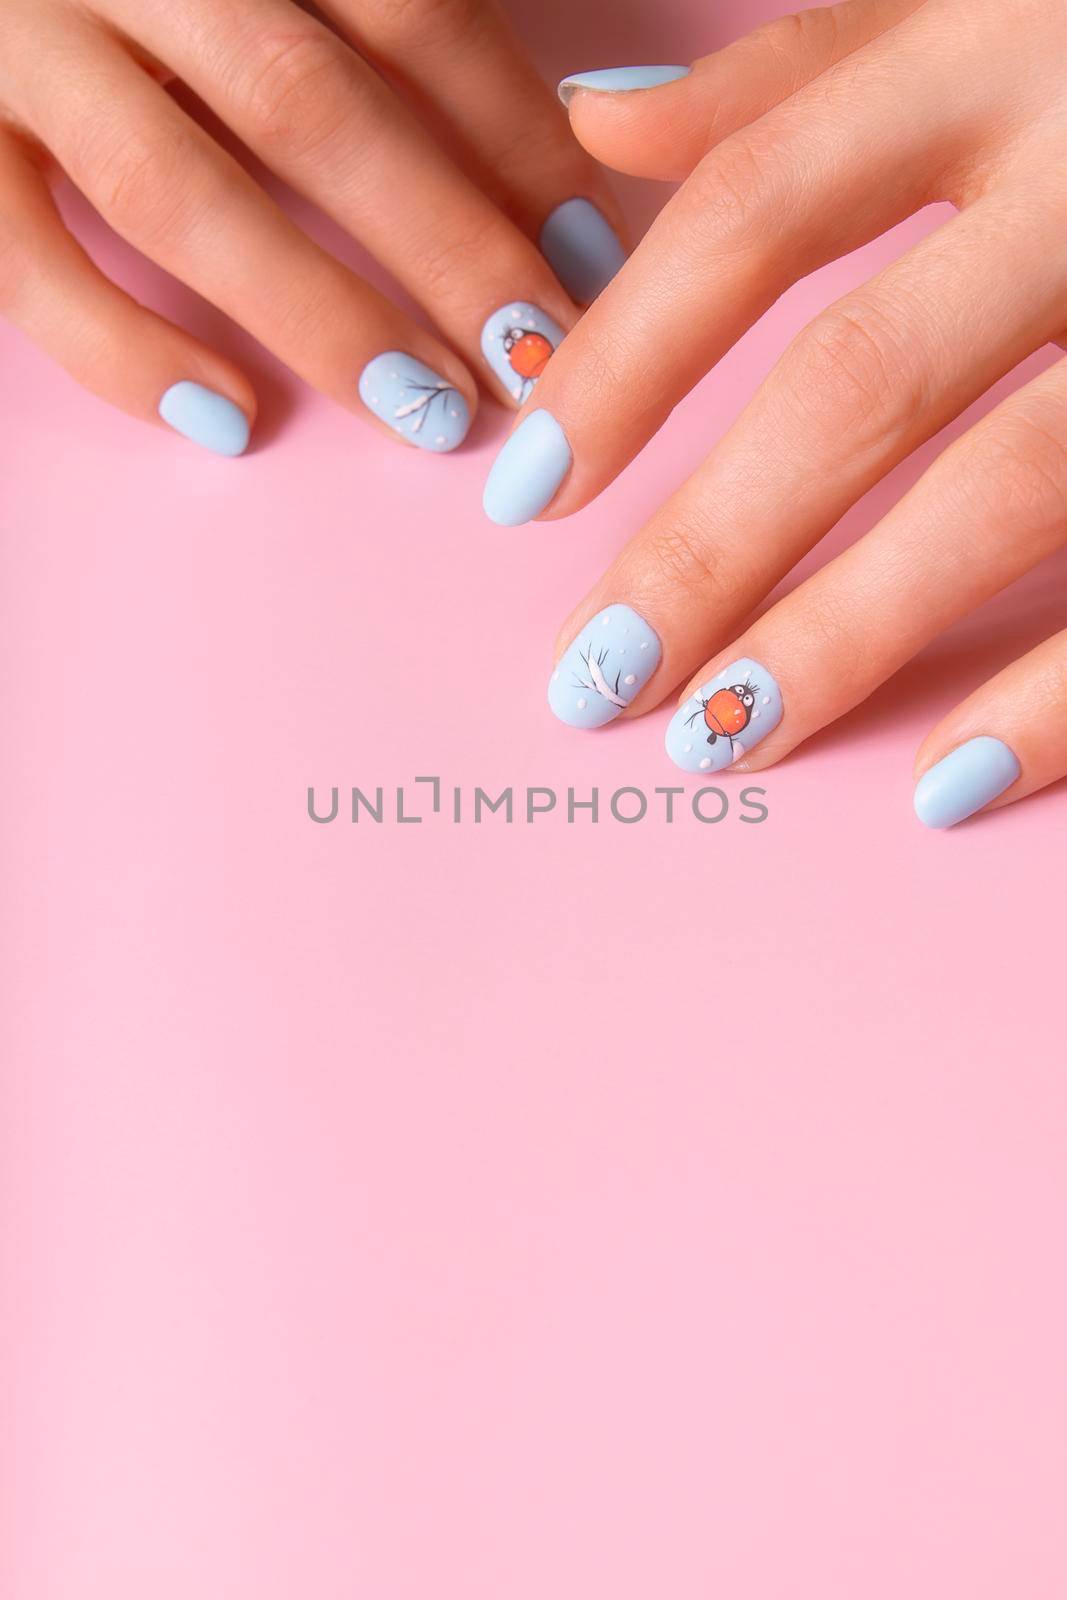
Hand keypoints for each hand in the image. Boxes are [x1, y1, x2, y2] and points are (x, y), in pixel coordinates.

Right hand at [0, 0, 625, 454]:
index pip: (407, 7)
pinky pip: (26, 260)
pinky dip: (125, 350)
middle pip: (307, 106)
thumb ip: (373, 17)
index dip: (513, 137)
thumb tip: (556, 128)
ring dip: (317, 314)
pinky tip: (230, 422)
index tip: (591, 256)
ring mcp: (17, 47)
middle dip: (440, 246)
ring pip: (177, 189)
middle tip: (535, 361)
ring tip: (429, 414)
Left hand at [485, 0, 1066, 827]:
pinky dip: (1056, 695)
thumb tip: (601, 125)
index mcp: (996, 50)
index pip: (754, 211)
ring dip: (857, 633)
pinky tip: (948, 783)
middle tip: (596, 679)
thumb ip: (801, 67)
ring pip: (1013, 486)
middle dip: (713, 543)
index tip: (523, 494)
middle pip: (862, 380)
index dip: (623, 361)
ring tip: (724, 739)